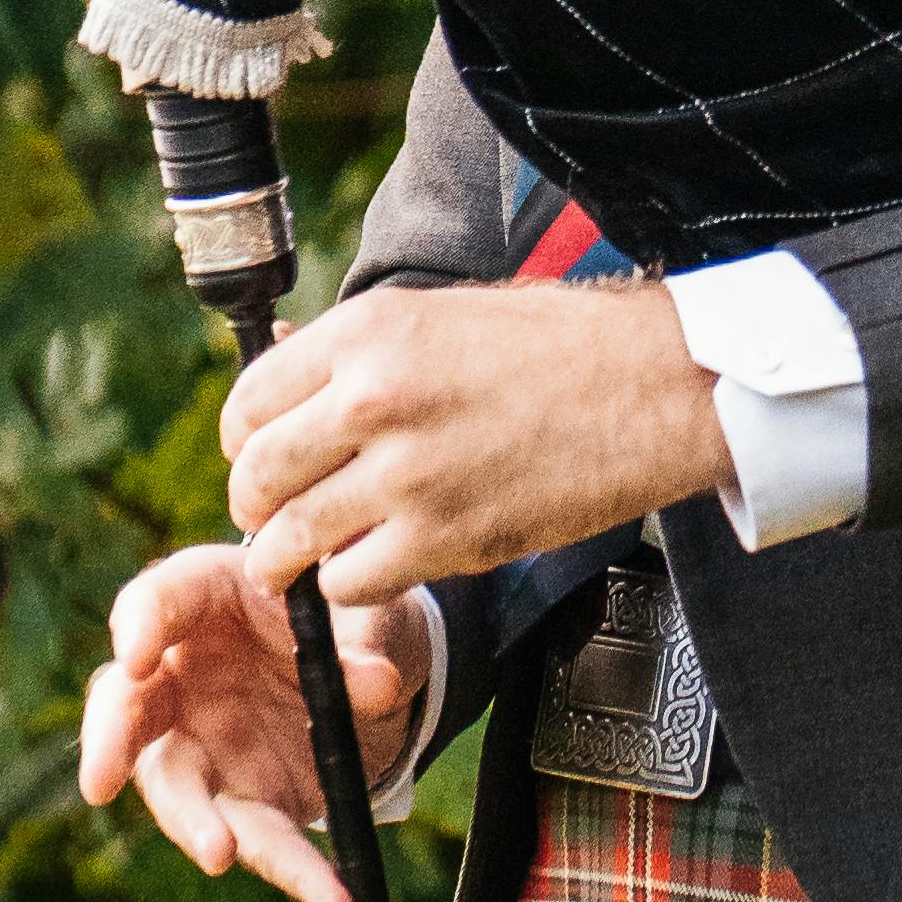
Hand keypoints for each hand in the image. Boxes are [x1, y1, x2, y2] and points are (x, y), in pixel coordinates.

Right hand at [78, 543, 425, 901]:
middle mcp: (181, 674)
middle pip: (126, 707)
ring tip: (219, 854)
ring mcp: (201, 745)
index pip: (156, 600)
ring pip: (177, 791)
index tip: (135, 656)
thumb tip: (376, 684)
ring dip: (196, 826)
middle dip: (110, 743)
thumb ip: (367, 642)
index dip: (137, 626)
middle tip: (98, 782)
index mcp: (206, 597)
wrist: (376, 668)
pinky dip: (297, 875)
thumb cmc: (350, 615)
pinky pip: (259, 841)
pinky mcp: (241, 802)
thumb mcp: (372, 612)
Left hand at [220, 274, 733, 607]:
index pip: (250, 400)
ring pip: (292, 540)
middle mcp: (375, 399)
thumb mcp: (444, 315)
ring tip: (296, 562)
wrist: (656, 388)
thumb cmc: (565, 345)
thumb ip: (364, 354)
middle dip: (254, 505)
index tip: (258, 457)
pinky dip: (350, 586)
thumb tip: (293, 385)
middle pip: (258, 475)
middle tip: (269, 517)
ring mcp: (408, 475)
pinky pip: (352, 583)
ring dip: (286, 559)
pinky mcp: (447, 539)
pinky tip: (372, 568)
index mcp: (369, 332)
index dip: (245, 439)